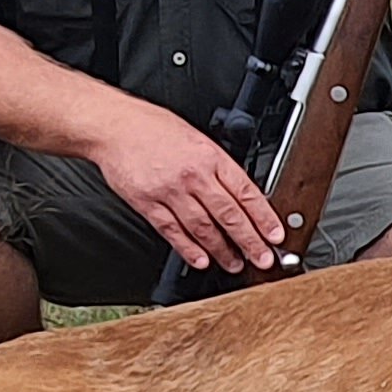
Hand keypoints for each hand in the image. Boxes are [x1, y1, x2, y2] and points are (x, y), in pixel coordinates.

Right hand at [90, 98, 281, 273]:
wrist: (115, 127)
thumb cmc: (154, 129)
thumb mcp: (197, 138)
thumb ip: (217, 167)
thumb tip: (241, 195)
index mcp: (210, 157)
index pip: (246, 192)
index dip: (264, 217)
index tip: (275, 234)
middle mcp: (193, 175)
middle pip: (229, 215)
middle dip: (250, 241)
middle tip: (263, 258)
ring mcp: (170, 192)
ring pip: (204, 227)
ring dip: (222, 250)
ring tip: (235, 264)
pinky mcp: (148, 204)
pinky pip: (173, 231)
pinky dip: (189, 249)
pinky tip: (201, 259)